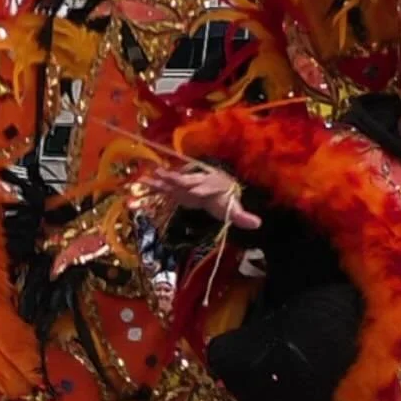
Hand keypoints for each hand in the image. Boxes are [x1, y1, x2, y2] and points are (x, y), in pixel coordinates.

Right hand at [144, 160, 260, 230]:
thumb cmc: (224, 199)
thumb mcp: (233, 209)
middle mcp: (198, 183)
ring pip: (174, 181)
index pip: (207, 188)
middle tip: (167, 176)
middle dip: (179, 179)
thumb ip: (243, 217)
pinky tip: (142, 182)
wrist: (216, 189)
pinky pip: (164, 187)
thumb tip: (258, 224)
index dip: (202, 189)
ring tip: (150, 176)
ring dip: (163, 179)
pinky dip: (154, 185)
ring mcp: (186, 185)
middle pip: (188, 181)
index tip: (196, 192)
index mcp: (211, 186)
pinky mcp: (176, 189)